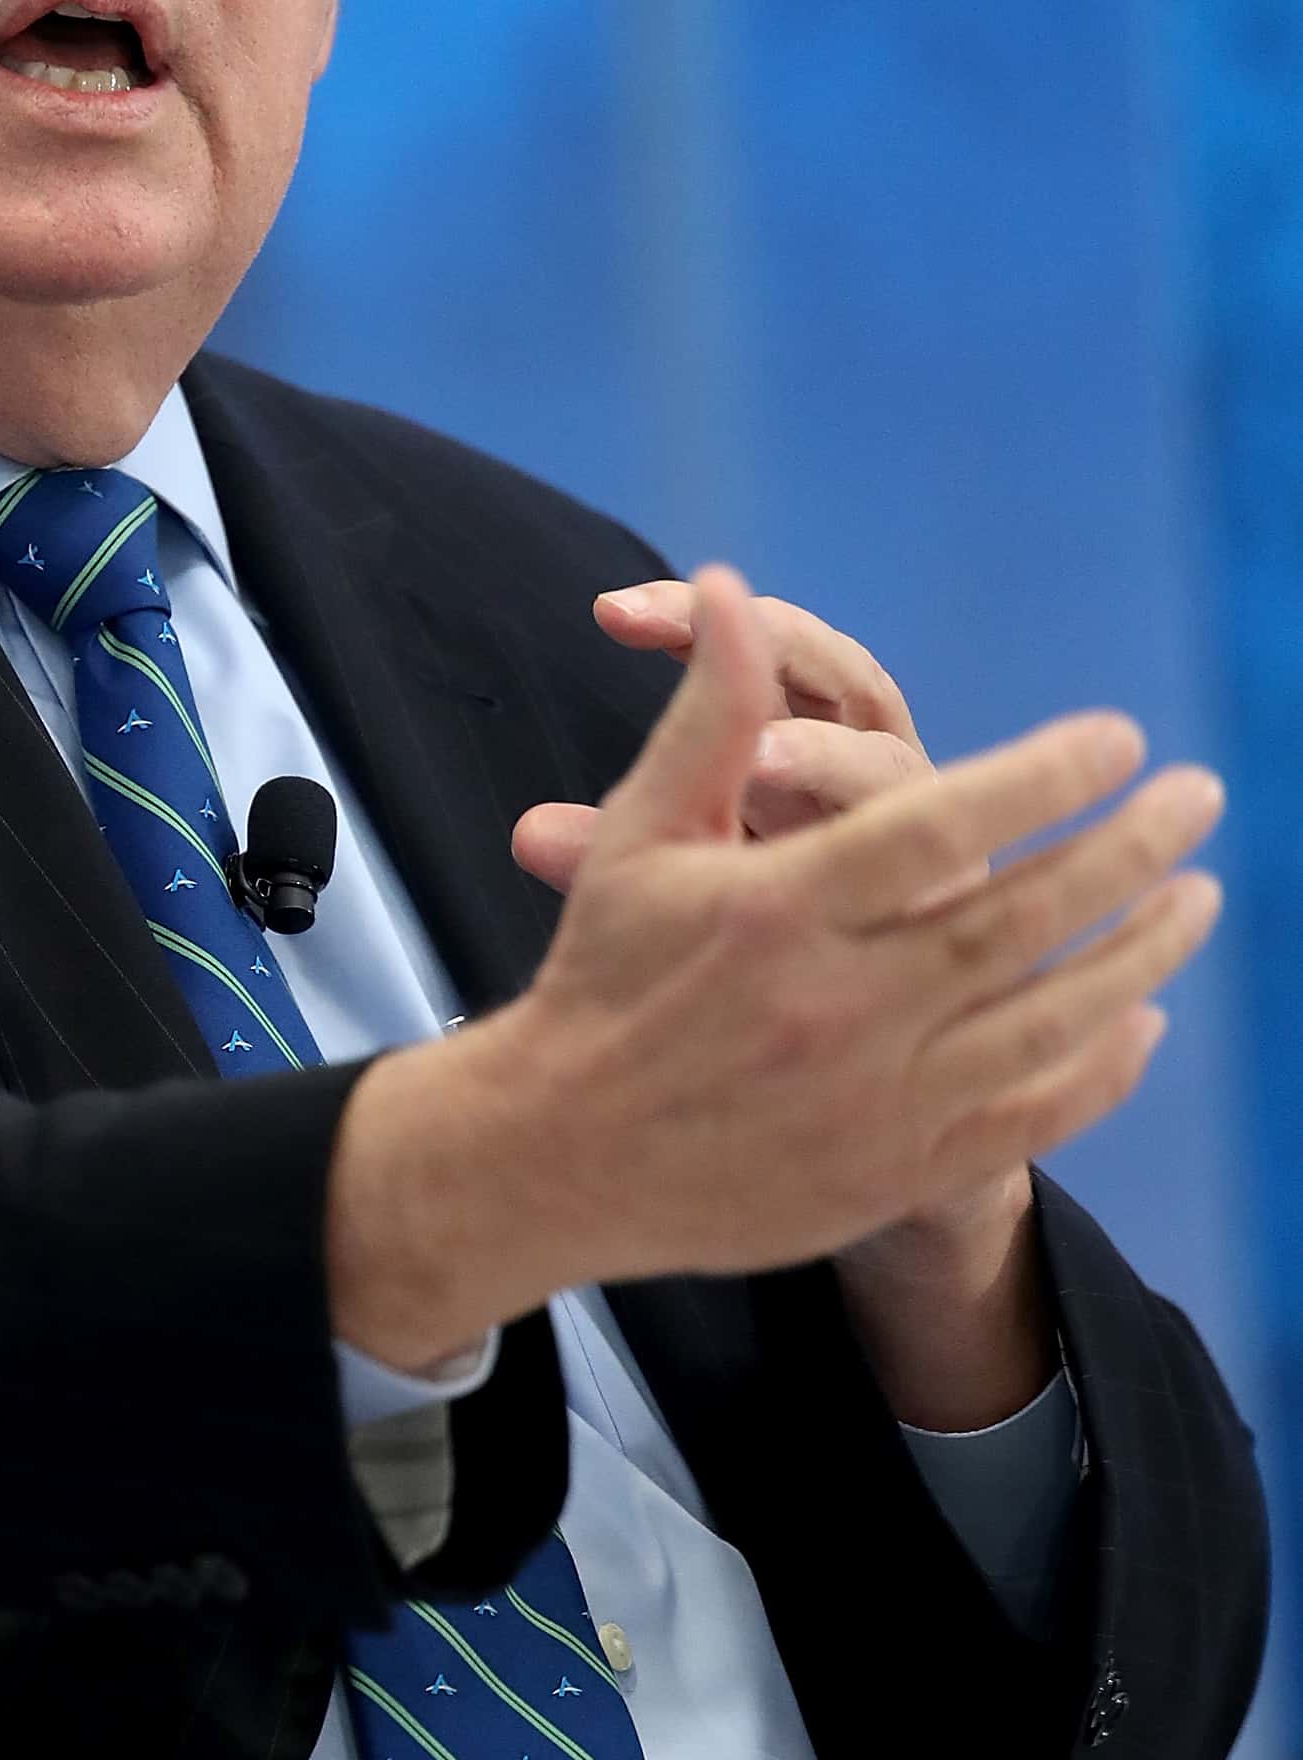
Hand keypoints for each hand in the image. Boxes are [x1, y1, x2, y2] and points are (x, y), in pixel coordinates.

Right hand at [325, 569, 1222, 1368]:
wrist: (560, 1157)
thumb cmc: (604, 976)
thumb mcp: (641, 835)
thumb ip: (707, 715)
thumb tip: (731, 586)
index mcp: (775, 911)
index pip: (935, 826)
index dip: (1040, 776)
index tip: (1117, 738)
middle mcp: (834, 1006)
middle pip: (1016, 919)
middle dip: (1125, 851)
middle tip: (1199, 798)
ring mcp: (872, 1099)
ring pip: (1044, 1018)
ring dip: (1138, 952)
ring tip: (1199, 895)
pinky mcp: (890, 1172)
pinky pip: (1027, 1118)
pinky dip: (1097, 1069)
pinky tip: (1139, 1019)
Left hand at [510, 578, 938, 889]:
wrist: (858, 1027)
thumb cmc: (767, 927)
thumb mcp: (679, 875)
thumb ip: (606, 848)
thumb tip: (525, 834)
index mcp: (805, 734)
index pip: (757, 647)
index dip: (692, 620)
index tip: (611, 612)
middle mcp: (871, 763)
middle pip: (843, 673)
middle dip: (774, 649)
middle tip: (704, 647)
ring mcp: (924, 828)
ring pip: (892, 765)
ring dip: (827, 756)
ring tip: (758, 762)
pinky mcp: (961, 896)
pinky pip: (939, 862)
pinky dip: (893, 853)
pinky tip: (838, 872)